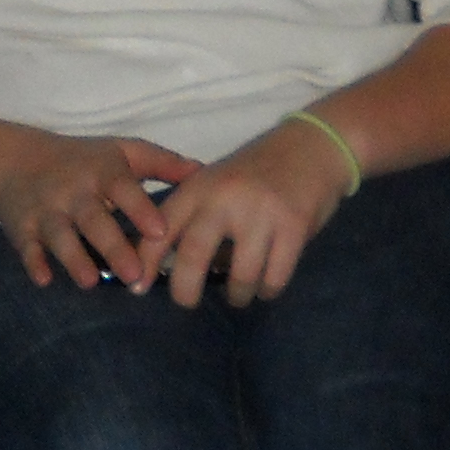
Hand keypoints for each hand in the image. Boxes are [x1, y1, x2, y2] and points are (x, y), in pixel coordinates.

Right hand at [0, 128, 201, 291]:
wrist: (17, 161)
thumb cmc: (83, 160)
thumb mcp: (122, 151)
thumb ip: (162, 162)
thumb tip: (204, 172)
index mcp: (102, 172)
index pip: (122, 188)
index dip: (140, 209)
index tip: (160, 231)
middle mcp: (73, 191)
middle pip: (93, 219)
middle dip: (112, 246)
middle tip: (134, 275)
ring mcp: (46, 210)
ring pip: (60, 235)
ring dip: (73, 258)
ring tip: (91, 282)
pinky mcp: (22, 228)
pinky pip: (27, 246)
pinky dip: (34, 262)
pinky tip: (45, 280)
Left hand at [154, 116, 352, 308]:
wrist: (312, 146)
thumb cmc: (257, 170)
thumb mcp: (216, 182)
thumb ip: (196, 216)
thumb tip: (172, 266)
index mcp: (199, 187)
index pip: (161, 229)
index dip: (146, 261)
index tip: (138, 287)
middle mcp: (224, 199)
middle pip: (193, 256)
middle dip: (185, 289)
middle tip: (186, 303)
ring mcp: (261, 213)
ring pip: (240, 275)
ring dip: (237, 295)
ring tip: (238, 297)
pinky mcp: (294, 227)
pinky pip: (275, 276)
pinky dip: (268, 290)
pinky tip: (265, 288)